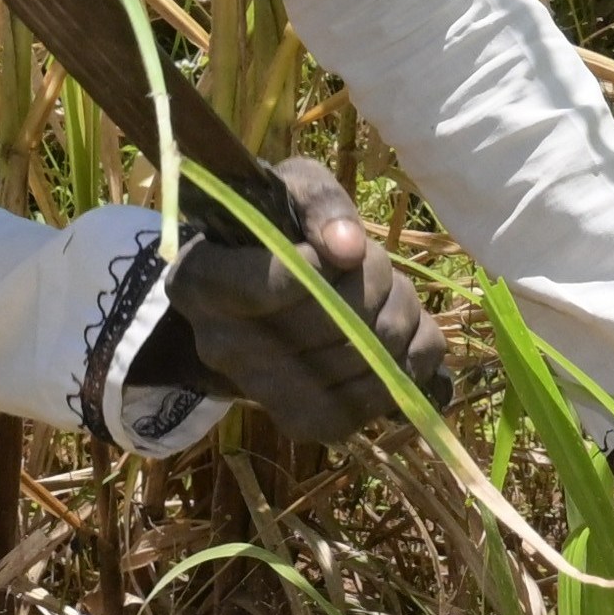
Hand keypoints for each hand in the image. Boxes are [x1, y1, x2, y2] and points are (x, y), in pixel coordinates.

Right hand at [158, 170, 445, 439]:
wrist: (261, 295)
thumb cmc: (277, 230)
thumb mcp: (290, 189)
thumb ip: (319, 202)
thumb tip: (349, 248)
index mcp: (200, 281)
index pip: (278, 282)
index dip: (325, 262)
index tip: (336, 248)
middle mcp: (220, 347)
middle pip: (334, 320)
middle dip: (374, 282)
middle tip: (371, 263)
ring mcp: (262, 394)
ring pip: (368, 356)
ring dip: (399, 317)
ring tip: (385, 294)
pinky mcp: (306, 425)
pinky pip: (384, 397)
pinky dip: (413, 360)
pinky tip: (402, 334)